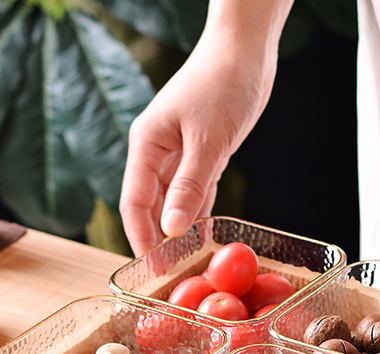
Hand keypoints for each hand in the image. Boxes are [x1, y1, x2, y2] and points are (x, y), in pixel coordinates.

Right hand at [119, 22, 280, 255]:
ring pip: (173, 202)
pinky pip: (195, 193)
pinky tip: (202, 236)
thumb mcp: (207, 141)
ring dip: (179, 231)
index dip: (140, 238)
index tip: (150, 269)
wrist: (245, 52)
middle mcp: (158, 152)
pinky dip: (197, 214)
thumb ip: (189, 186)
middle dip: (158, 241)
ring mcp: (180, 154)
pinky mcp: (202, 155)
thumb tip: (171, 230)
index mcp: (147, 145)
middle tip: (171, 275)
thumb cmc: (223, 85)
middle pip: (151, 207)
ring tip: (186, 264)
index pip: (134, 202)